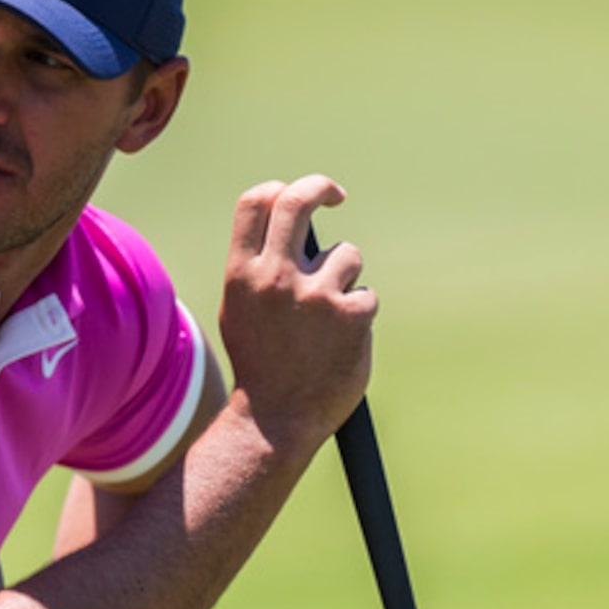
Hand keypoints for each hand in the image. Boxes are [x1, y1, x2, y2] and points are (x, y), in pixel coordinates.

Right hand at [217, 175, 378, 453]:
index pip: (256, 202)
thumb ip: (258, 268)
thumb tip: (285, 228)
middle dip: (321, 188)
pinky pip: (366, 296)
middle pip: (299, 201)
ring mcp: (316, 295)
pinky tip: (341, 344)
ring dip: (346, 279)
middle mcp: (276, 278)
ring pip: (347, 256)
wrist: (276, 421)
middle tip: (335, 194)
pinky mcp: (351, 315)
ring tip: (329, 319)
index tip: (299, 194)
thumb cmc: (261, 364)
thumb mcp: (241, 310)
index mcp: (243, 275)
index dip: (281, 189)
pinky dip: (359, 316)